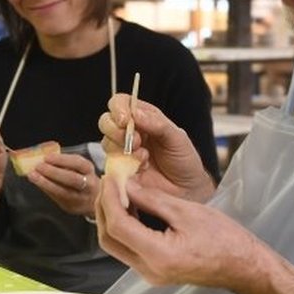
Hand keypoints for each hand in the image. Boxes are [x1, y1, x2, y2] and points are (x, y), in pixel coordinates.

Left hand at [28, 152, 96, 216]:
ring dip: (46, 183)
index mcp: (89, 170)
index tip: (47, 157)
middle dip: (53, 172)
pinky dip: (46, 190)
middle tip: (38, 166)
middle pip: (71, 179)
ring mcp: (80, 198)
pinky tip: (38, 184)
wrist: (95, 199)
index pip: (77, 163)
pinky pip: (57, 199)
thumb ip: (66, 163)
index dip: (62, 160)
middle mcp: (88, 185)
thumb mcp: (80, 168)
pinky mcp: (72, 207)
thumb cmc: (83, 178)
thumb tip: (45, 159)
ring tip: (33, 176)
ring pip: (63, 192)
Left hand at [97, 179, 293, 293]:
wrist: (244, 266)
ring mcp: (150, 273)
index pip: (117, 224)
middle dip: (104, 207)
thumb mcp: (187, 211)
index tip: (111, 176)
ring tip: (118, 189)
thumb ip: (152, 199)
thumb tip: (126, 184)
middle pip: (109, 238)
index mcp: (158, 255)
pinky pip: (127, 248)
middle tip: (110, 181)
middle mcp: (149, 270)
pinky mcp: (154, 270)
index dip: (109, 197)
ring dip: (111, 216)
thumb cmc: (225, 238)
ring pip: (115, 245)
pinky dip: (123, 226)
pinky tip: (130, 205)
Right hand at [98, 94, 213, 201]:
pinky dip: (124, 166)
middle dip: (116, 130)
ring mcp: (123, 152)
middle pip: (106, 121)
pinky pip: (110, 165)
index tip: (125, 120)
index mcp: (143, 118)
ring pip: (106, 142)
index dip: (118, 108)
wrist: (186, 190)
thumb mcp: (177, 138)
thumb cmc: (184, 160)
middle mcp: (129, 132)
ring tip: (144, 157)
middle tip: (137, 141)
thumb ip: (157, 123)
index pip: (121, 103)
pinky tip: (140, 168)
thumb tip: (135, 113)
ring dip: (122, 149)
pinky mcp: (120, 171)